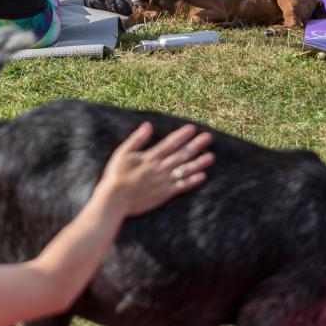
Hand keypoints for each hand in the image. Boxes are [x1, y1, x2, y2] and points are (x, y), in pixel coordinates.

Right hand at [98, 123, 213, 216]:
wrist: (114, 199)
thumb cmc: (116, 175)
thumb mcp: (122, 153)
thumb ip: (136, 139)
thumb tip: (147, 125)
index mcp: (150, 157)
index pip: (169, 143)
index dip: (182, 135)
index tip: (192, 128)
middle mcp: (159, 168)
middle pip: (181, 154)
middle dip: (195, 145)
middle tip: (208, 137)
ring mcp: (163, 182)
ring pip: (184, 170)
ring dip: (198, 163)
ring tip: (211, 156)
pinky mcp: (164, 194)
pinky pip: (180, 187)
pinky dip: (191, 181)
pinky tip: (202, 176)